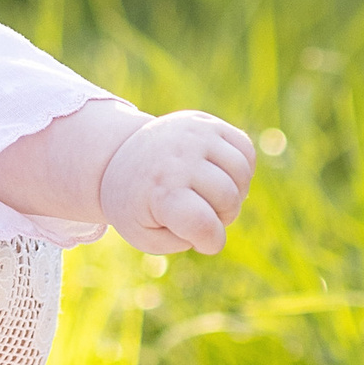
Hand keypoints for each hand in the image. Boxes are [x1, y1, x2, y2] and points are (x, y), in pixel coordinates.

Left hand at [97, 112, 255, 256]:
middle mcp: (178, 157)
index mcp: (160, 190)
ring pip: (242, 174)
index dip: (210, 242)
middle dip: (221, 217)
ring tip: (207, 195)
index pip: (204, 225)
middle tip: (196, 214)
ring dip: (233, 193)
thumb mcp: (143, 235)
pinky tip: (216, 174)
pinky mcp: (206, 122)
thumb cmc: (134, 203)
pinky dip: (240, 169)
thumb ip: (181, 241)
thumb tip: (214, 227)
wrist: (117, 156)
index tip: (197, 241)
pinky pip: (245, 150)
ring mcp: (194, 135)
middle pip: (228, 200)